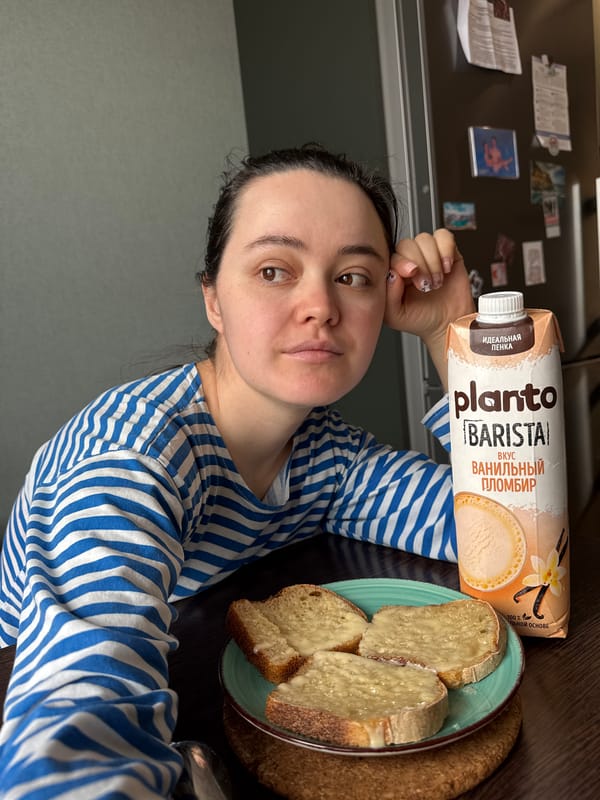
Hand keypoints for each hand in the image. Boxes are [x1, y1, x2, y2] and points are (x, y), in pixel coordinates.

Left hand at [384, 228, 474, 389]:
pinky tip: (447, 268)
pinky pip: (444, 236)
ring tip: (437, 281)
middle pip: (407, 244)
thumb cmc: (421, 320)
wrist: (448, 324)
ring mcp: (428, 255)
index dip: (402, 262)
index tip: (411, 275)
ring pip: (425, 239)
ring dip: (433, 261)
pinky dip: (446, 250)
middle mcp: (410, 261)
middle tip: (426, 285)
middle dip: (420, 264)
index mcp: (394, 273)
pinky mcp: (448, 252)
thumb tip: (392, 273)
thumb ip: (388, 295)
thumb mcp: (395, 315)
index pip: (392, 255)